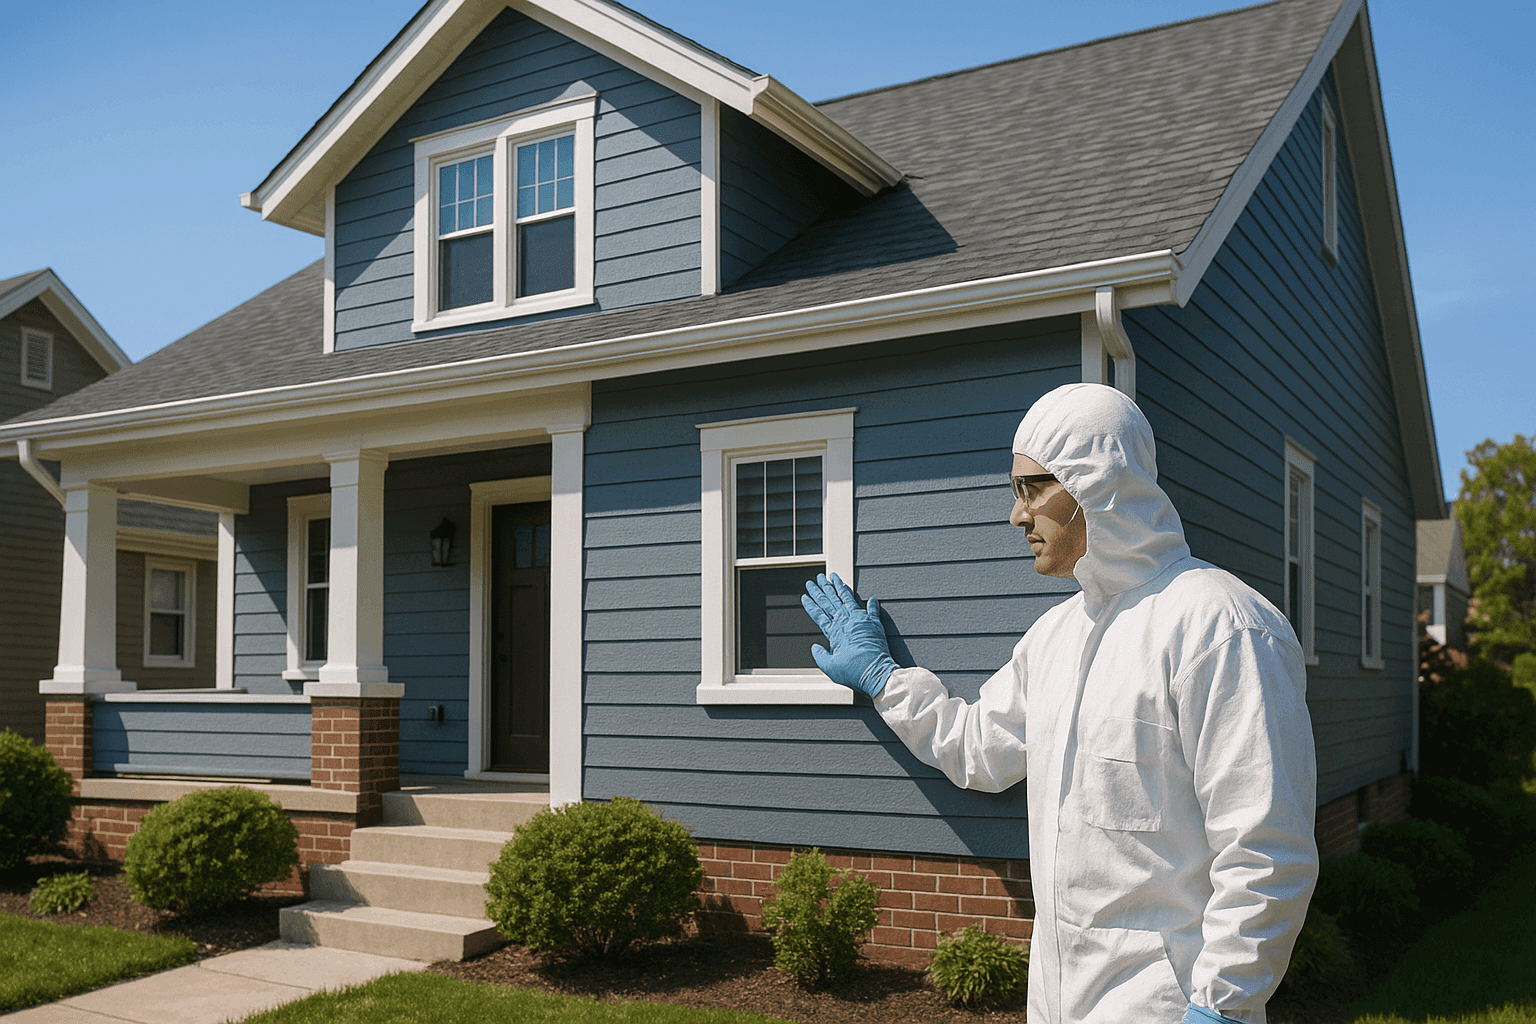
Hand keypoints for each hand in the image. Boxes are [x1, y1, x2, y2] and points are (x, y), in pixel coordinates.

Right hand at [801, 572, 897, 696]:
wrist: (876, 674)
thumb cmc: (853, 673)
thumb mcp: (830, 668)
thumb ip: (820, 656)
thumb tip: (815, 647)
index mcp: (834, 632)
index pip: (819, 614)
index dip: (811, 604)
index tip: (805, 595)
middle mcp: (846, 622)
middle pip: (831, 602)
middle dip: (821, 590)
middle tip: (815, 579)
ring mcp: (861, 621)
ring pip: (847, 599)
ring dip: (839, 587)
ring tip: (832, 577)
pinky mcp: (875, 624)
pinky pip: (872, 609)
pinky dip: (871, 604)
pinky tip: (870, 597)